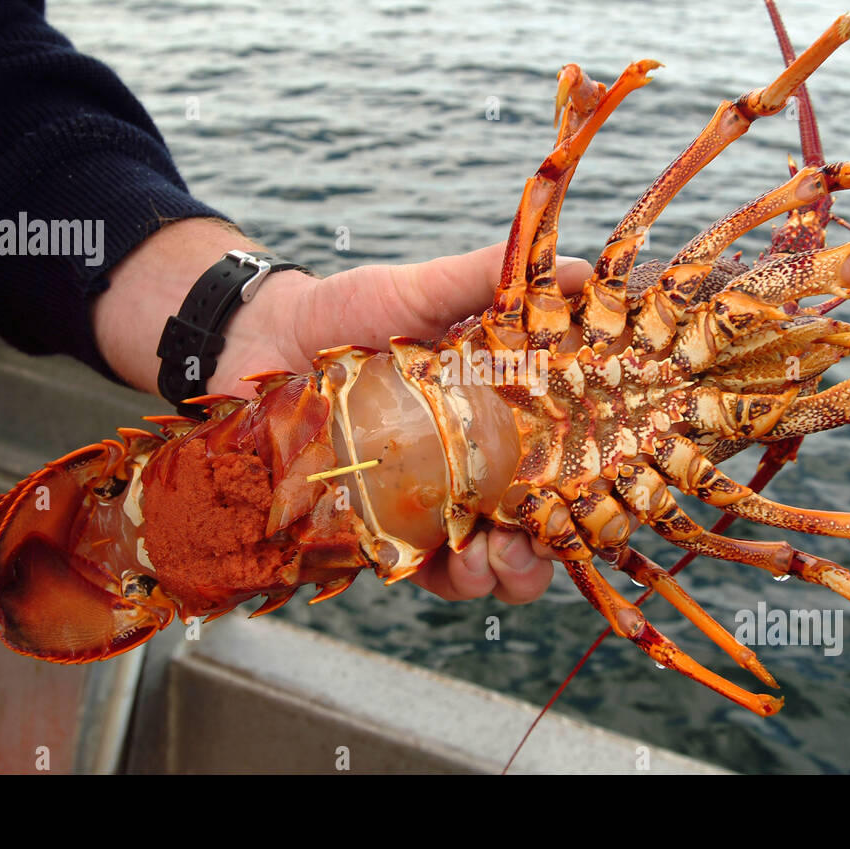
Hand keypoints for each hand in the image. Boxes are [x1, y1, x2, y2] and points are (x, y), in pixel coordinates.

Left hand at [224, 241, 591, 604]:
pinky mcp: (382, 530)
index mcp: (499, 416)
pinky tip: (451, 563)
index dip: (579, 490)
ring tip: (486, 556)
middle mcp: (473, 468)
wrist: (265, 335)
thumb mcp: (424, 290)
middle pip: (530, 531)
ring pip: (484, 564)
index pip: (558, 466)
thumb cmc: (350, 309)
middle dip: (539, 554)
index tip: (584, 496)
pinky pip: (425, 571)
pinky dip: (447, 578)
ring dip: (498, 575)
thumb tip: (577, 270)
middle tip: (528, 540)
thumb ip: (489, 281)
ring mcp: (430, 503)